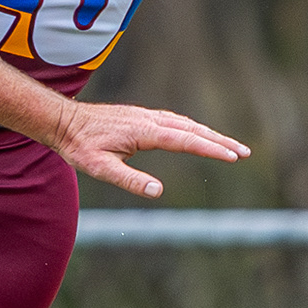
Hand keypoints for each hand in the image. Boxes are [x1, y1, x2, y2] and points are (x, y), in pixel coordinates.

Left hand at [53, 99, 249, 199]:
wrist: (64, 120)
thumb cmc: (80, 146)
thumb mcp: (100, 169)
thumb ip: (129, 180)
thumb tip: (157, 192)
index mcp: (144, 131)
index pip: (186, 140)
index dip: (211, 148)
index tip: (233, 156)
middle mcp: (149, 119)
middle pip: (193, 129)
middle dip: (220, 140)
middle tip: (244, 153)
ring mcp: (146, 116)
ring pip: (186, 123)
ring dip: (209, 134)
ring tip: (230, 146)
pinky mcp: (142, 116)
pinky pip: (175, 121)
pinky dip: (193, 128)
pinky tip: (197, 134)